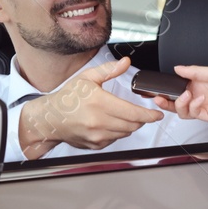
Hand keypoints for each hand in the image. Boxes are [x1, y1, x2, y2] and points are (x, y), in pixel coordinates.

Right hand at [21, 55, 162, 156]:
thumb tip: (125, 63)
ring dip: (129, 125)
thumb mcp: (88, 78)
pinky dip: (117, 132)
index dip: (149, 114)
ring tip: (122, 115)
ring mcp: (97, 136)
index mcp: (99, 103)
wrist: (51, 119)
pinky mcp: (95, 145)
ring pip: (125, 133)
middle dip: (141, 119)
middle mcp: (99, 122)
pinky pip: (115, 139)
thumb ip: (109, 70)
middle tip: (141, 112)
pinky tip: (109, 123)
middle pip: (132, 125)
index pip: (133, 113)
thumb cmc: (67, 98)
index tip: (157, 114)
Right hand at [148, 64, 207, 124]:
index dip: (168, 87)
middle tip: (160, 97)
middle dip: (166, 100)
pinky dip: (193, 107)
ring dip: (179, 104)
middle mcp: (200, 93)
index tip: (160, 87)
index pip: (179, 85)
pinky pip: (193, 114)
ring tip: (185, 96)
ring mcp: (204, 105)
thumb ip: (195, 71)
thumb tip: (179, 68)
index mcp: (200, 81)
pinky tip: (198, 100)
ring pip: (182, 109)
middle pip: (176, 100)